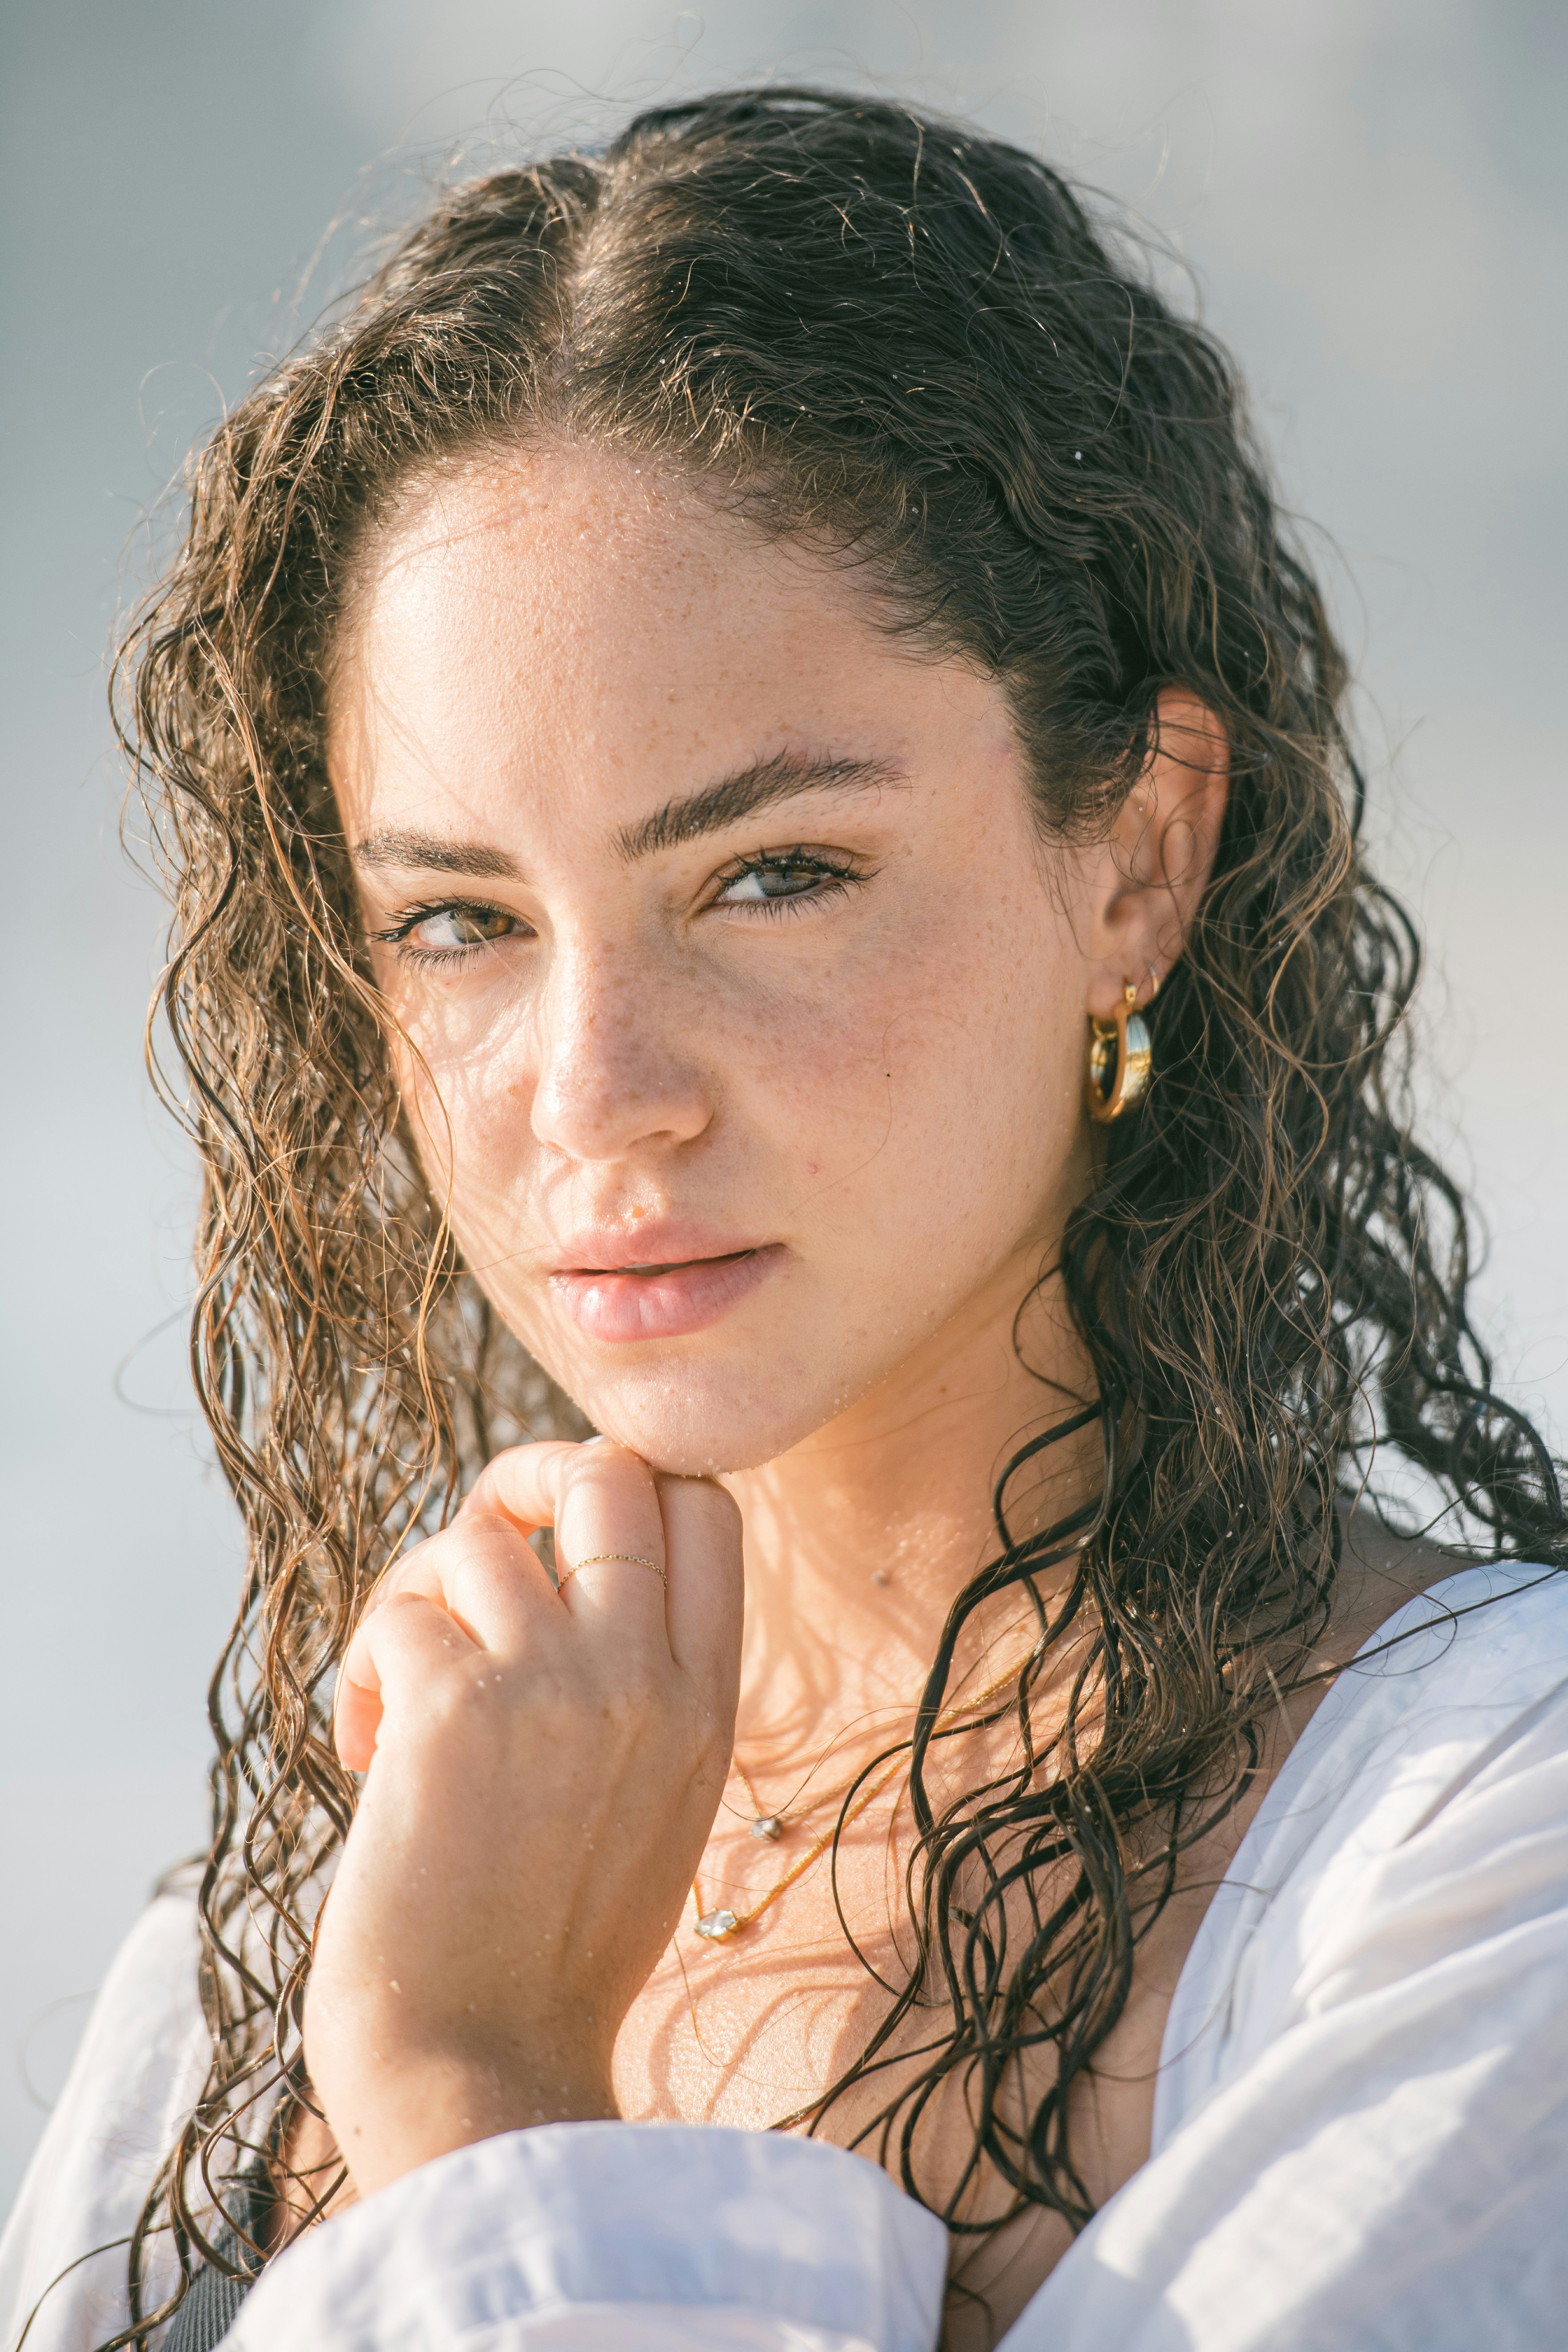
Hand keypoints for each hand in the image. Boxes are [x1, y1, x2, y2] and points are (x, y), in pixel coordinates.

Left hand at [304, 1440, 742, 2197]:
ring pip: (479, 1534)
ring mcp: (556, 1688)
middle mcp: (646, 1682)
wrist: (478, 2074)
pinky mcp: (454, 1710)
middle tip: (477, 1553)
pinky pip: (398, 1611)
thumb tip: (564, 1571)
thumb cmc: (544, 1959)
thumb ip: (637, 1694)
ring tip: (395, 1689)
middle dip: (527, 1479)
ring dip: (417, 1595)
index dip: (630, 1489)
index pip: (709, 1510)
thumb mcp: (649, 1811)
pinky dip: (363, 1668)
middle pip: (610, 1472)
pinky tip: (362, 1746)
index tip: (562, 1539)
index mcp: (705, 1709)